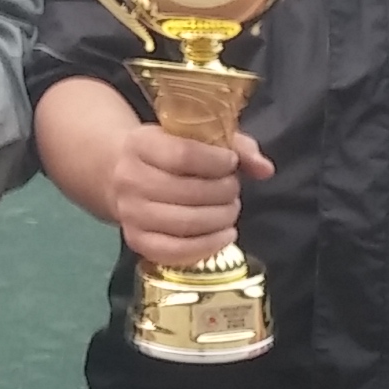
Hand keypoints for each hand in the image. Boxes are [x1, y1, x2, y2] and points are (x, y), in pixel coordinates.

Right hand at [108, 123, 273, 265]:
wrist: (124, 175)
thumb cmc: (169, 152)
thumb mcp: (197, 137)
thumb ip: (236, 146)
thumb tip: (265, 169)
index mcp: (140, 144)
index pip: (183, 155)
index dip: (216, 162)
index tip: (231, 164)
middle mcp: (128, 179)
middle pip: (187, 191)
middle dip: (223, 192)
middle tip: (233, 190)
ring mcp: (130, 213)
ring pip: (185, 223)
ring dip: (219, 218)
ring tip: (229, 210)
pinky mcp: (135, 241)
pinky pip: (174, 251)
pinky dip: (207, 246)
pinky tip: (224, 235)